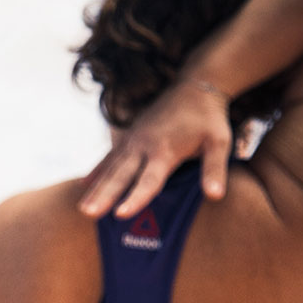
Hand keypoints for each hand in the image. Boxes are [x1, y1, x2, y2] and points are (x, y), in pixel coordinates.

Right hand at [79, 79, 233, 218]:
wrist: (194, 87)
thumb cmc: (209, 119)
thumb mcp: (219, 142)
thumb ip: (214, 169)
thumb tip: (216, 195)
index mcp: (165, 150)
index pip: (149, 180)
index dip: (135, 198)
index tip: (121, 215)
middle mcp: (143, 146)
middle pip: (121, 176)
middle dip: (104, 195)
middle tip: (88, 213)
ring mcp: (133, 141)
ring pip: (111, 168)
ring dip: (96, 189)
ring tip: (83, 209)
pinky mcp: (129, 137)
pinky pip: (110, 157)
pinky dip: (98, 171)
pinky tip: (84, 185)